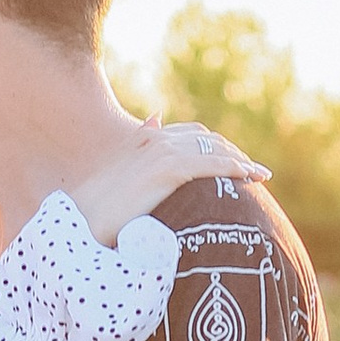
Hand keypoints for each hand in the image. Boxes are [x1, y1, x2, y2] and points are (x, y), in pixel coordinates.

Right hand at [72, 117, 269, 244]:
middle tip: (254, 170)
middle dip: (233, 152)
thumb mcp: (118, 178)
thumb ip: (138, 155)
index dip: (216, 146)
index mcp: (145, 140)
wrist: (80, 221)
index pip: (190, 135)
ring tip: (258, 175)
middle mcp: (156, 139)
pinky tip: (250, 178)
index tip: (234, 161)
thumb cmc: (95, 207)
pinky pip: (213, 165)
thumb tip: (155, 118)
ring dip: (240, 160)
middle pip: (207, 139)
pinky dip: (235, 168)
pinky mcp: (168, 169)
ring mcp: (162, 151)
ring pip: (214, 149)